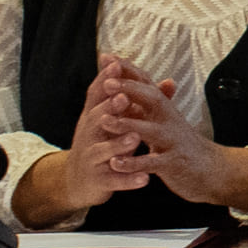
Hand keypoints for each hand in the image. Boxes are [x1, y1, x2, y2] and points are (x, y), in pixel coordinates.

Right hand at [20, 60, 153, 219]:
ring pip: (102, 150)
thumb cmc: (105, 143)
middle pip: (95, 119)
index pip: (96, 96)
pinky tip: (144, 179)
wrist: (79, 182)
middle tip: (124, 99)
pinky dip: (128, 180)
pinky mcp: (98, 181)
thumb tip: (169, 81)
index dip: (104, 81)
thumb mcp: (120, 121)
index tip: (116, 65)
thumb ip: (142, 102)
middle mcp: (88, 135)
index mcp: (94, 118)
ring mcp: (91, 159)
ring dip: (118, 144)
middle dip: (109, 108)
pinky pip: (113, 180)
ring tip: (135, 138)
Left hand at [103, 67, 247, 215]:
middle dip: (130, 89)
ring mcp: (173, 142)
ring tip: (105, 121)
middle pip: (152, 99)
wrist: (212, 170)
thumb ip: (152, 101)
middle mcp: (170, 121)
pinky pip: (153, 163)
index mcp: (165, 110)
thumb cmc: (181, 144)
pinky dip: (134, 163)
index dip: (128, 70)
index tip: (107, 58)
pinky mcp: (174, 164)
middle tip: (108, 83)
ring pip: (151, 130)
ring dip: (128, 125)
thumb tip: (138, 76)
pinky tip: (116, 163)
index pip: (146, 83)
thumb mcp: (167, 120)